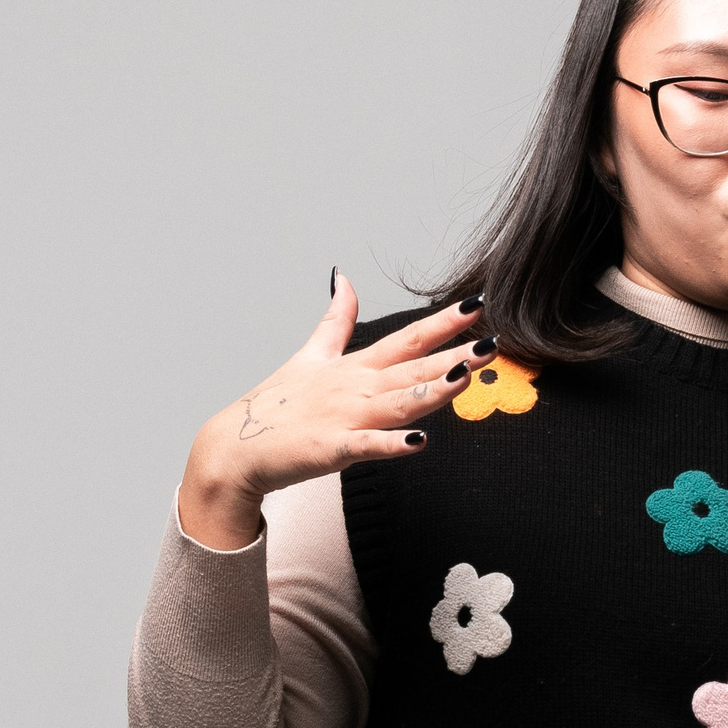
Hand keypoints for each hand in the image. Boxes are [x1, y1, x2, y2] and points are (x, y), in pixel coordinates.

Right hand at [178, 274, 493, 550]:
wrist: (236, 447)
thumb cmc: (277, 406)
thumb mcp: (310, 354)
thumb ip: (336, 319)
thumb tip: (345, 277)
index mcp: (355, 367)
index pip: (407, 339)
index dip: (443, 323)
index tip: (476, 305)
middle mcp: (355, 387)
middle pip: (411, 368)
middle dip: (452, 355)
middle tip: (491, 344)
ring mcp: (343, 417)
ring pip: (397, 402)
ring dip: (431, 391)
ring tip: (465, 379)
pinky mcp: (330, 449)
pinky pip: (366, 446)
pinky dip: (391, 443)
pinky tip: (419, 441)